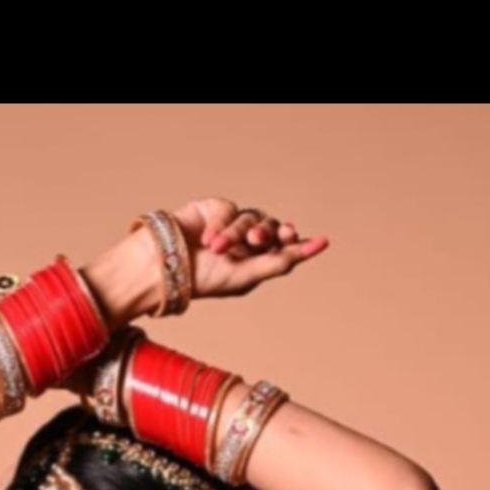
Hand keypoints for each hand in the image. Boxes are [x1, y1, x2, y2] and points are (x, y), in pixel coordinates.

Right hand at [172, 198, 327, 298]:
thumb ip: (280, 261)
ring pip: (251, 218)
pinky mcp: (217, 209)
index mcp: (258, 261)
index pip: (286, 249)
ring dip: (235, 234)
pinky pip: (230, 209)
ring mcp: (234, 224)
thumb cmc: (205, 279)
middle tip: (258, 240)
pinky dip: (220, 224)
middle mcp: (249, 242)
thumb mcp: (247, 276)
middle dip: (267, 233)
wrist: (168, 267)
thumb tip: (314, 247)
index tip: (321, 241)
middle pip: (272, 229)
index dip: (300, 244)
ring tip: (217, 248)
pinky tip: (207, 239)